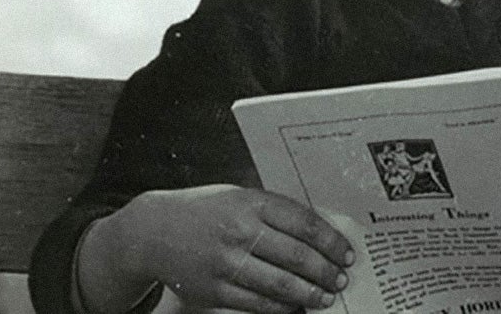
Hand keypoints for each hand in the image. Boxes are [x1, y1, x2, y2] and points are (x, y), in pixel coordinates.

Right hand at [106, 185, 353, 312]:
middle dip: (326, 271)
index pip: (305, 223)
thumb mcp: (240, 197)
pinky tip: (295, 306)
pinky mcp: (214, 290)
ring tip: (326, 296)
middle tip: (342, 277)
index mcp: (252, 203)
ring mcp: (226, 263)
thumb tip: (319, 233)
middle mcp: (240, 231)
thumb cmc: (205, 210)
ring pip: (280, 284)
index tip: (347, 252)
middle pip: (297, 256)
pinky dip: (281, 307)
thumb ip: (275, 212)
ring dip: (309, 293)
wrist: (153, 231)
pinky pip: (256, 303)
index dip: (332, 241)